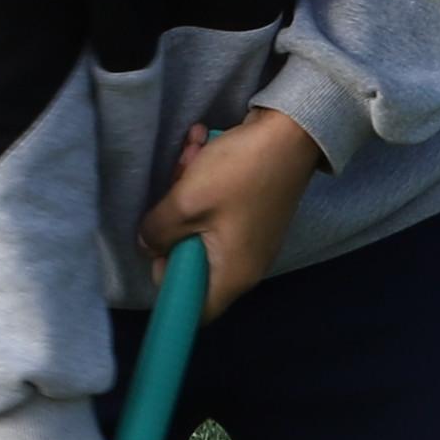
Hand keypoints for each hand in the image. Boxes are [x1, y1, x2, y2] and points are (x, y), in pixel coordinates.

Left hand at [142, 108, 324, 310]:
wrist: (292, 130)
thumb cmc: (240, 173)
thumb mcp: (186, 201)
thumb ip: (157, 231)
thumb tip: (148, 244)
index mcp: (234, 274)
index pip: (196, 309)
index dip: (170, 285)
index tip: (158, 248)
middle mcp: (246, 264)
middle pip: (193, 261)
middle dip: (174, 223)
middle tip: (173, 188)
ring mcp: (251, 238)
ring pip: (201, 227)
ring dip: (186, 192)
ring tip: (191, 155)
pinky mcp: (253, 212)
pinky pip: (217, 210)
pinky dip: (204, 183)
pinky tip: (201, 146)